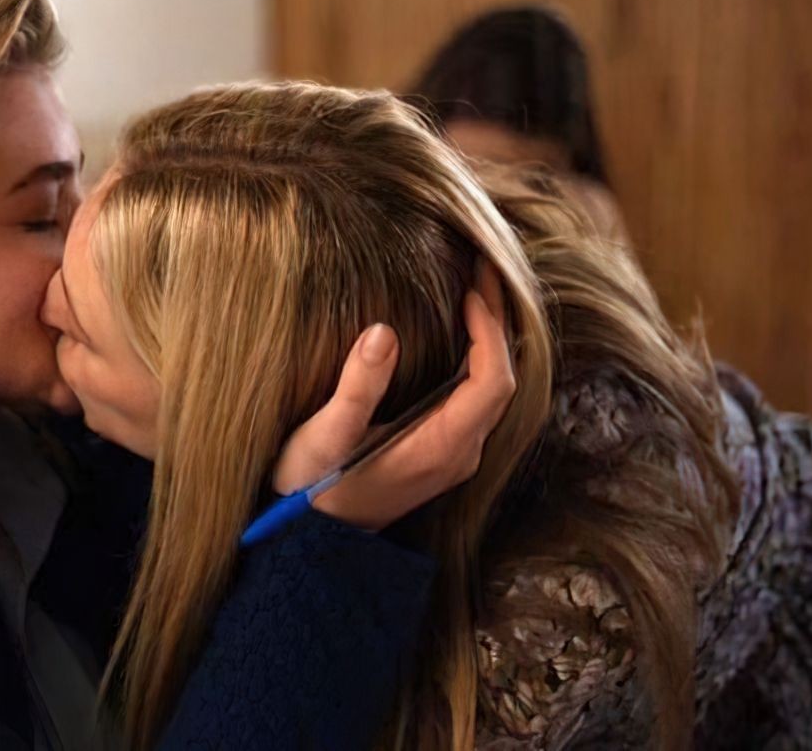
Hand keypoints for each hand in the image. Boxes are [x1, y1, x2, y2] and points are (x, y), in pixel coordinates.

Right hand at [273, 261, 517, 530]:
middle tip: (483, 270)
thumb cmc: (310, 489)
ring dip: (489, 337)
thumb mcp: (325, 437)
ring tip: (476, 289)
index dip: (489, 333)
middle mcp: (459, 454)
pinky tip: (459, 328)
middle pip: (502, 380)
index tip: (471, 291)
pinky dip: (477, 356)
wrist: (309, 541)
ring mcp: (454, 455)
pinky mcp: (441, 451)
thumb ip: (356, 389)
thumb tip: (383, 331)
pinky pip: (478, 396)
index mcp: (441, 449)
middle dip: (497, 322)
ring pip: (494, 388)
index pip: (492, 383)